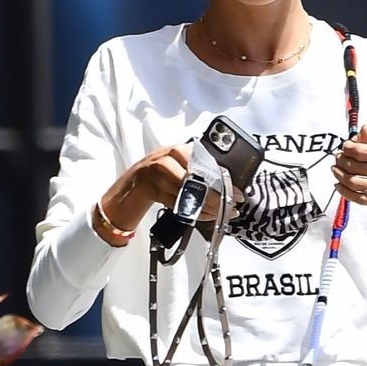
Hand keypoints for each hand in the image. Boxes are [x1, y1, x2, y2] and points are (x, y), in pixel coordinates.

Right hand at [97, 142, 222, 237]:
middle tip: (230, 206)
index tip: (237, 192)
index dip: (224, 179)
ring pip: (190, 193)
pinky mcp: (153, 188)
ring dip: (207, 208)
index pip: (207, 162)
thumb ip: (199, 171)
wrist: (129, 187)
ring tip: (219, 214)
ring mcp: (158, 172)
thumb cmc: (158, 177)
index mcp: (179, 149)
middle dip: (217, 195)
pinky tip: (203, 216)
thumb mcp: (178, 167)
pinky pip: (179, 203)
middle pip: (200, 178)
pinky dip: (193, 212)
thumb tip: (229, 185)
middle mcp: (168, 157)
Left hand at [331, 122, 366, 229]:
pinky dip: (345, 192)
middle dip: (342, 160)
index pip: (362, 151)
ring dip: (340, 175)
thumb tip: (355, 137)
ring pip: (355, 183)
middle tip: (339, 157)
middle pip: (356, 166)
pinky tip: (339, 185)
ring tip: (336, 169)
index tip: (346, 146)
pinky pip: (360, 198)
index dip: (348, 148)